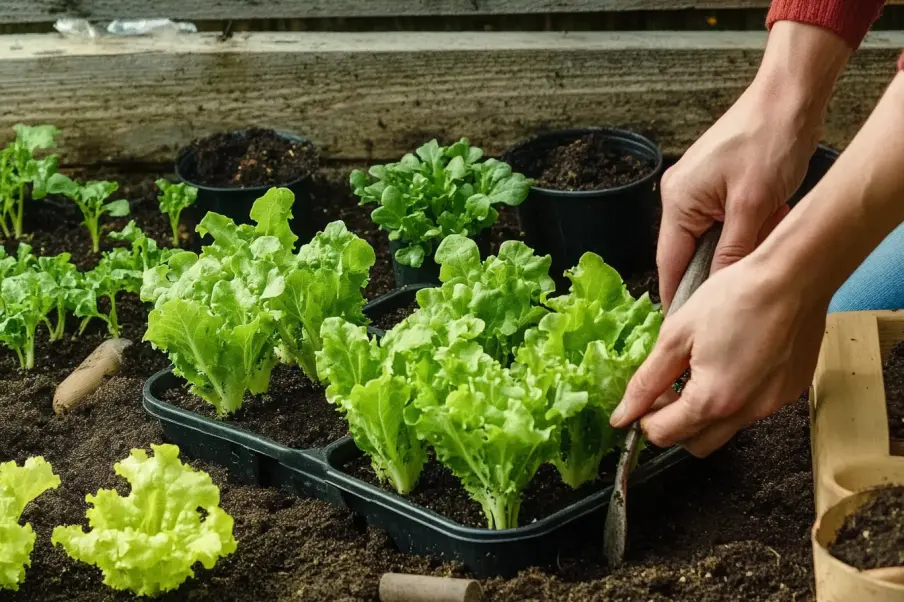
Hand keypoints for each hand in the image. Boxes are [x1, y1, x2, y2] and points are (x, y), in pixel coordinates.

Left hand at [610, 254, 828, 457]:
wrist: (794, 276)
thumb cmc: (735, 297)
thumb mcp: (676, 335)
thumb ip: (647, 380)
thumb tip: (623, 414)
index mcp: (712, 400)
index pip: (665, 435)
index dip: (645, 419)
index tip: (644, 397)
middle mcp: (746, 412)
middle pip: (696, 444)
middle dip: (674, 425)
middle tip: (667, 389)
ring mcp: (773, 405)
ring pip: (726, 429)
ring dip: (704, 413)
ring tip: (699, 371)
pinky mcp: (790, 392)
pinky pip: (753, 410)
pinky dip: (734, 399)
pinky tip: (731, 364)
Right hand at [656, 21, 849, 309]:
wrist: (788, 96)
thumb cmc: (768, 140)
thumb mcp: (754, 206)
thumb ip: (732, 252)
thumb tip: (719, 290)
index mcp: (677, 201)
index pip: (668, 264)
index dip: (678, 297)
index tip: (689, 324)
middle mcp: (678, 196)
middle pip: (686, 253)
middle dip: (710, 274)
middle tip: (729, 302)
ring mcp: (694, 189)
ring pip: (707, 239)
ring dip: (730, 252)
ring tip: (751, 265)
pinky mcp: (713, 184)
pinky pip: (720, 221)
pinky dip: (740, 232)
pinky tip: (761, 234)